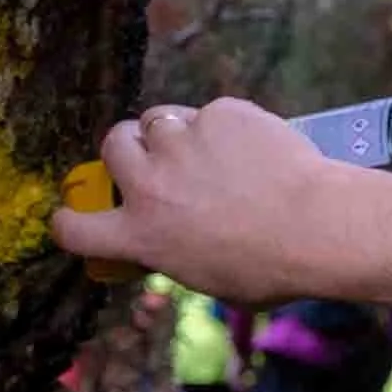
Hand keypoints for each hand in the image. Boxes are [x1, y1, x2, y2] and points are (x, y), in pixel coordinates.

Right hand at [52, 99, 334, 304]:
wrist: (320, 227)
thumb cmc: (273, 268)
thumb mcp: (208, 278)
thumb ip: (176, 250)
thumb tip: (173, 239)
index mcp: (141, 234)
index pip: (73, 227)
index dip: (71, 219)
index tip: (80, 214)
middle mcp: (149, 184)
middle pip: (111, 144)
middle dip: (128, 148)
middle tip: (156, 158)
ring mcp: (182, 143)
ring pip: (158, 119)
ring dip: (175, 132)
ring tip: (212, 152)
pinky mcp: (219, 114)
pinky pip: (210, 113)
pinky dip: (225, 126)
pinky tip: (254, 148)